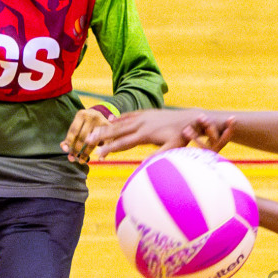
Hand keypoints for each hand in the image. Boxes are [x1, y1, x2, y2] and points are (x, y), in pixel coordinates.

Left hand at [61, 106, 112, 162]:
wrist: (100, 115)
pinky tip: (100, 159)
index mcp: (81, 114)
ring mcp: (102, 122)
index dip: (69, 141)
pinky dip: (104, 152)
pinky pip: (106, 143)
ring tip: (81, 161)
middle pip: (82, 137)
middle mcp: (92, 116)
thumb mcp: (77, 125)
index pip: (73, 130)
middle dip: (76, 149)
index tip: (66, 151)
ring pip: (93, 142)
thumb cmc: (85, 123)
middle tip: (73, 157)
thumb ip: (70, 136)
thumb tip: (64, 148)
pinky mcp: (111, 129)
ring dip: (86, 153)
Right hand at [89, 108, 224, 157]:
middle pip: (117, 130)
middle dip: (102, 136)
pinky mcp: (146, 113)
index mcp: (145, 134)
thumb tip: (145, 163)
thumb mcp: (173, 148)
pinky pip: (128, 116)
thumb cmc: (182, 136)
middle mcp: (141, 123)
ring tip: (93, 132)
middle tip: (88, 141)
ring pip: (120, 122)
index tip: (99, 155)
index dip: (110, 149)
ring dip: (106, 128)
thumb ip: (159, 155)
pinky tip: (110, 120)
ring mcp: (143, 117)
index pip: (123, 143)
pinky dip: (118, 118)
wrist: (190, 118)